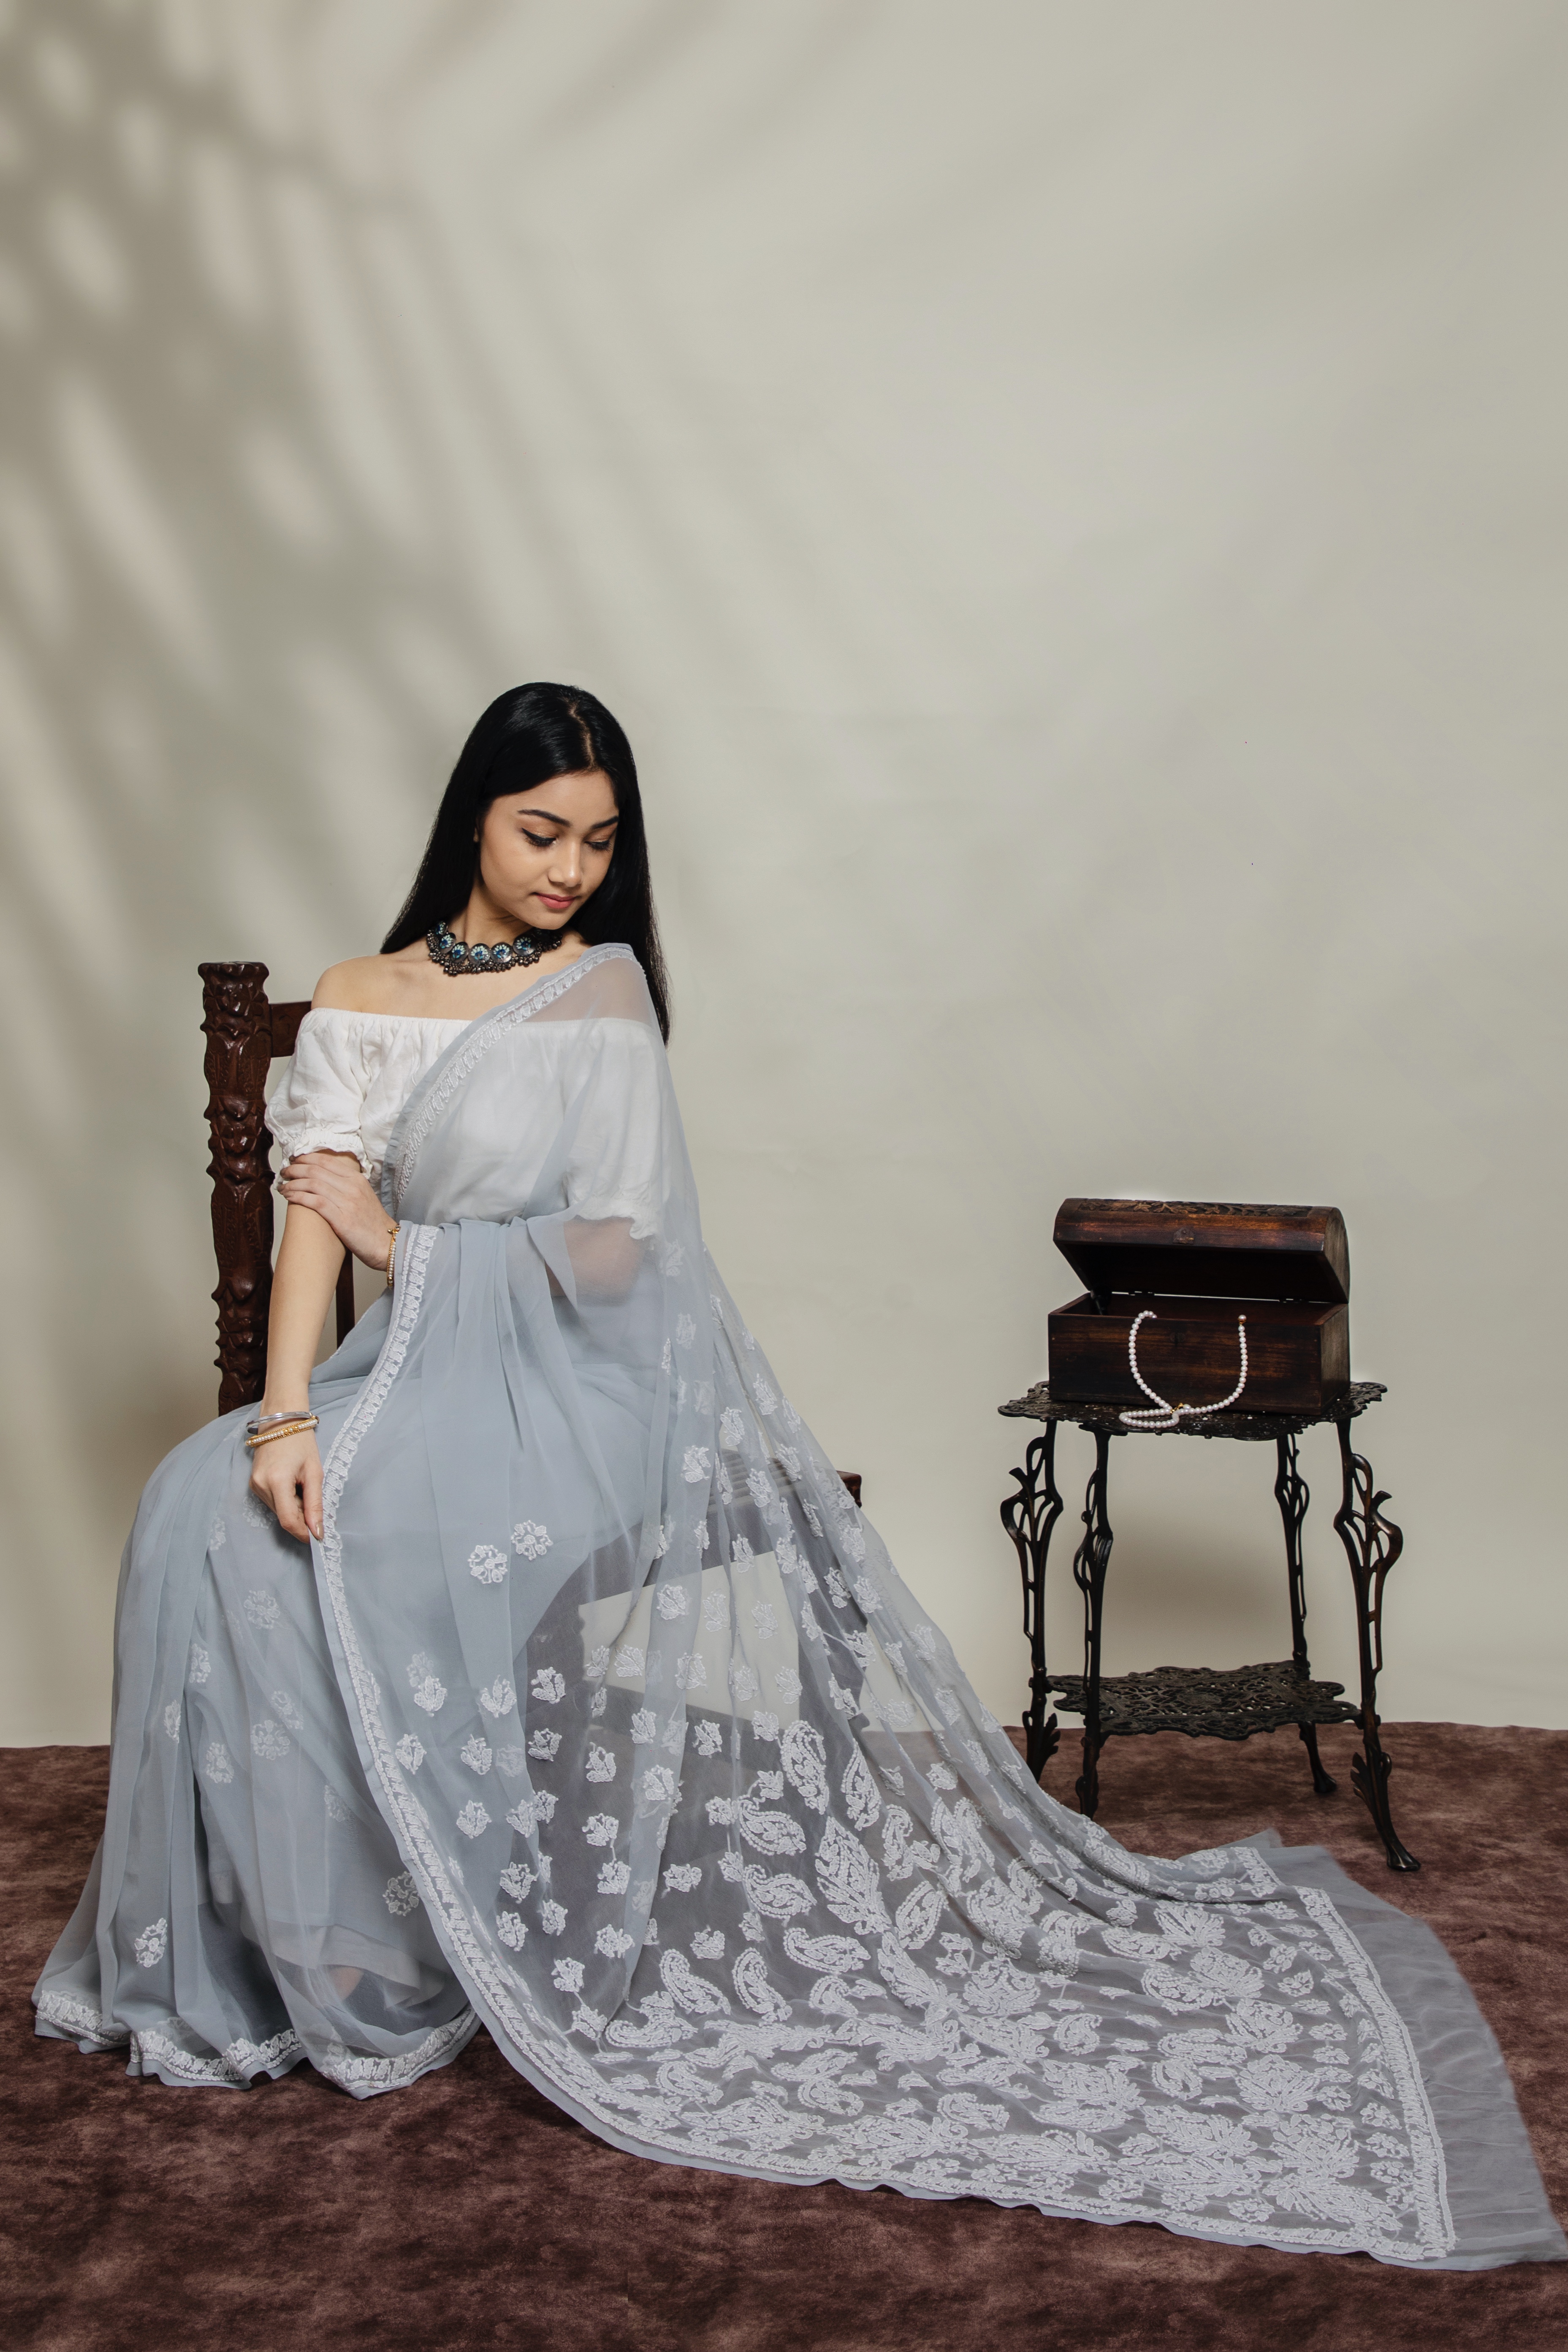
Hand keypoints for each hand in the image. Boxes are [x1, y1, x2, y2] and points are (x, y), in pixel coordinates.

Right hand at [249, 1430, 322, 1542]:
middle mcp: (261, 1485)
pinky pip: (272, 1501)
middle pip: (284, 1516)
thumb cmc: (301, 1442)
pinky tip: (293, 1485)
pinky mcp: (253, 1483)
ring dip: (294, 1507)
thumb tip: (317, 1532)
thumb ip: (315, 1504)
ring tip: (303, 1486)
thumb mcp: (314, 1472)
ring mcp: (254, 1485)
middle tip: (315, 1501)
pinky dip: (286, 1500)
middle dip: (301, 1517)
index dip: (303, 1532)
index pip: (288, 1520)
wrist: (281, 1420)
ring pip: (278, 1510)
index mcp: (276, 1481)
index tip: (317, 1536)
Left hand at [277, 1151, 393, 1270]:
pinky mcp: (342, 1219)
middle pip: (316, 1170)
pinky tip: (289, 1197)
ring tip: (282, 1186)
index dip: (305, 1158)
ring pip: (313, 1184)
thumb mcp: (363, 1197)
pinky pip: (316, 1202)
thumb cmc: (372, 1224)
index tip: (293, 1161)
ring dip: (293, 1183)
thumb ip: (346, 1186)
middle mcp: (352, 1187)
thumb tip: (324, 1180)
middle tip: (284, 1172)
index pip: (326, 1161)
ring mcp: (348, 1202)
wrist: (387, 1244)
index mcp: (357, 1179)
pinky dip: (299, 1196)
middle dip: (295, 1169)